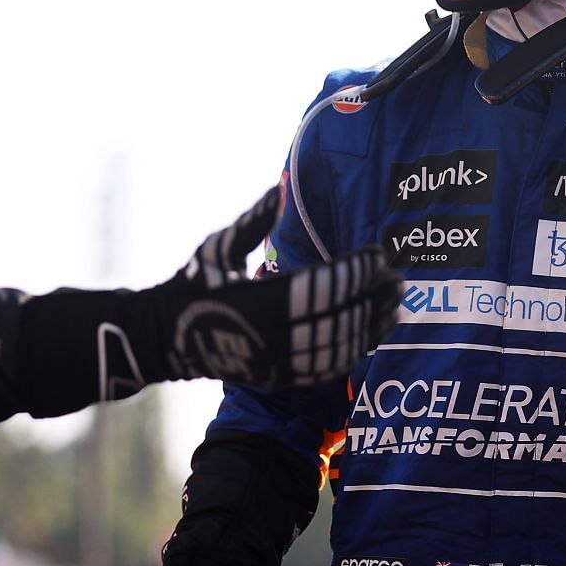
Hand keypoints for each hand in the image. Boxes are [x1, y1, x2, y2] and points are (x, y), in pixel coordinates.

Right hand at [146, 186, 400, 388]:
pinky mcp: (280, 376)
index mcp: (259, 299)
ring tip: (396, 305)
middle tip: (398, 277)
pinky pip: (327, 365)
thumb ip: (253, 221)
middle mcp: (273, 334)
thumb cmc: (192, 285)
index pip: (323, 285)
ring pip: (339, 344)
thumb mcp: (217, 248)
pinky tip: (373, 334)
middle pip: (339, 315)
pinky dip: (355, 349)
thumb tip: (278, 190)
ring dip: (372, 324)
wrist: (167, 339)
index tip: (378, 254)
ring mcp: (278, 360)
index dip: (356, 270)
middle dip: (372, 294)